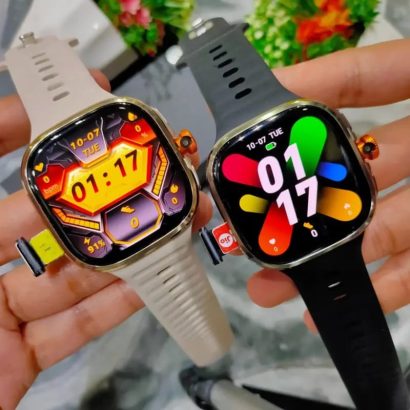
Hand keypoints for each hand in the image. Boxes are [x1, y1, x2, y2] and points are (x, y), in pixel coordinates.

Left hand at [0, 72, 212, 409]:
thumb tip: (12, 133)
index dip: (21, 127)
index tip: (69, 104)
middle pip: (40, 218)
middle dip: (95, 192)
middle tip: (140, 169)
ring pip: (68, 273)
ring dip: (122, 250)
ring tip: (166, 223)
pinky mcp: (19, 356)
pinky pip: (72, 326)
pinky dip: (112, 306)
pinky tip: (147, 283)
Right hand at [248, 39, 409, 330]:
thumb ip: (367, 75)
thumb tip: (290, 79)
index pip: (359, 81)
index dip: (304, 94)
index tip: (254, 115)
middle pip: (347, 173)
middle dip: (294, 204)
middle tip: (248, 229)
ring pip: (371, 228)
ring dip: (319, 257)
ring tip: (271, 285)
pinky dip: (376, 286)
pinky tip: (332, 303)